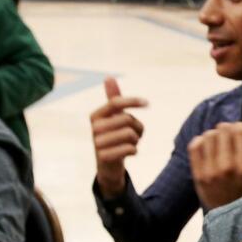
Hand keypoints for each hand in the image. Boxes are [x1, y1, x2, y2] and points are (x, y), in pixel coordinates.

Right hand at [91, 77, 146, 197]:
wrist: (108, 165)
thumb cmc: (113, 137)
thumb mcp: (113, 117)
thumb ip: (113, 99)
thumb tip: (108, 77)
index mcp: (96, 115)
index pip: (115, 102)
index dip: (132, 101)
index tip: (147, 103)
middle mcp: (94, 128)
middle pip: (127, 119)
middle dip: (137, 127)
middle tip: (135, 135)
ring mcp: (97, 143)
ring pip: (130, 134)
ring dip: (136, 140)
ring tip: (130, 144)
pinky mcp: (104, 157)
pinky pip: (130, 149)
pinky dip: (134, 150)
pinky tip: (129, 153)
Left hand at [189, 122, 241, 208]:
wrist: (235, 217)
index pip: (239, 129)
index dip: (241, 128)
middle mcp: (228, 168)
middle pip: (223, 130)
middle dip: (228, 131)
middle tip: (232, 140)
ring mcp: (211, 173)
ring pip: (208, 135)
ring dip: (215, 136)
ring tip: (221, 145)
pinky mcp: (198, 176)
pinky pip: (195, 146)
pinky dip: (201, 142)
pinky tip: (210, 148)